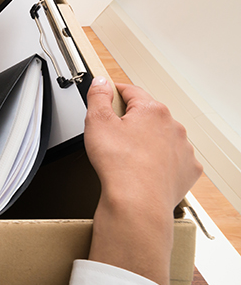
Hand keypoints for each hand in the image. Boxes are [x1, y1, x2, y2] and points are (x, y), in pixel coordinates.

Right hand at [84, 77, 200, 284]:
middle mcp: (173, 126)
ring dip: (148, 141)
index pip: (132, 92)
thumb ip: (97, 96)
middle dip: (132, 121)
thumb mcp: (96, 122)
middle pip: (148, 115)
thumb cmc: (120, 165)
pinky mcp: (187, 169)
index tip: (108, 97)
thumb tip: (101, 82)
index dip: (116, 93)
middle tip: (113, 134)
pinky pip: (173, 159)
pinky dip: (161, 161)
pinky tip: (145, 168)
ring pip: (162, 137)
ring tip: (128, 155)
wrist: (137, 202)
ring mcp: (183, 149)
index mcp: (152, 110)